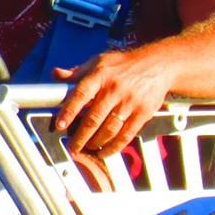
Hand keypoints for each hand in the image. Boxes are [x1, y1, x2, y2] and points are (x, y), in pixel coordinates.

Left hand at [51, 47, 172, 156]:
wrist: (158, 65)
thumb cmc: (123, 65)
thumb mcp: (98, 62)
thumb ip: (76, 72)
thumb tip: (55, 74)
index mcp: (100, 75)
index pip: (80, 94)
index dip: (69, 111)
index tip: (60, 125)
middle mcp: (114, 89)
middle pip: (94, 118)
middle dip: (80, 137)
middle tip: (72, 147)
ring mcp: (130, 102)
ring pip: (109, 130)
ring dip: (96, 143)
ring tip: (87, 148)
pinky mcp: (143, 113)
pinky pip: (126, 135)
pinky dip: (114, 147)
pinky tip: (104, 152)